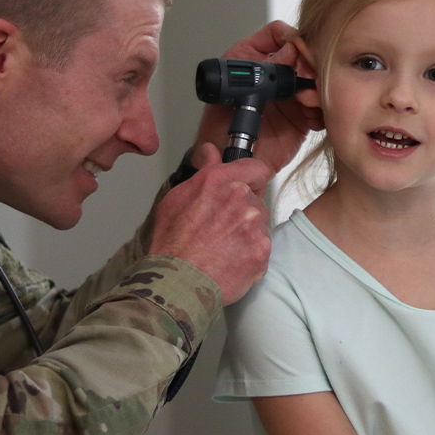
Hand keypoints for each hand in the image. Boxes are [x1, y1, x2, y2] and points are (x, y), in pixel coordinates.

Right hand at [150, 144, 271, 303]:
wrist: (176, 282)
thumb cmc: (172, 243)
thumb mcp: (177, 198)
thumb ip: (203, 171)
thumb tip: (211, 151)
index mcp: (221, 181)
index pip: (257, 168)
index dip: (253, 178)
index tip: (249, 186)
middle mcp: (241, 199)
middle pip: (257, 199)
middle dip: (243, 210)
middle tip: (221, 228)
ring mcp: (254, 226)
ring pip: (260, 224)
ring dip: (248, 232)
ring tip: (223, 246)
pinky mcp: (262, 251)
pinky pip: (262, 247)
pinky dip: (251, 254)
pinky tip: (231, 260)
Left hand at [195, 20, 322, 175]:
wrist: (225, 161)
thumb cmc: (218, 126)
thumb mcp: (231, 91)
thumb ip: (259, 69)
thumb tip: (288, 51)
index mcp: (256, 57)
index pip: (281, 36)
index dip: (293, 39)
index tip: (296, 52)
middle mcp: (277, 74)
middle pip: (306, 56)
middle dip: (311, 65)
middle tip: (307, 78)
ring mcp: (292, 95)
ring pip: (318, 81)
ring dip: (318, 90)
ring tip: (306, 103)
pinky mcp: (303, 118)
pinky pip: (322, 110)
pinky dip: (322, 112)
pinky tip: (310, 118)